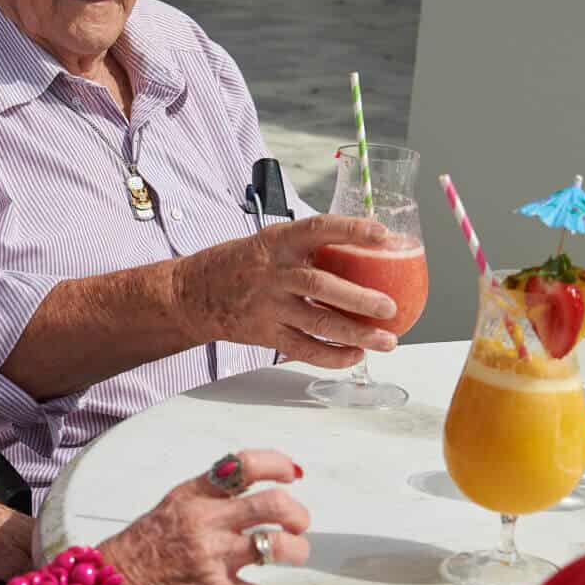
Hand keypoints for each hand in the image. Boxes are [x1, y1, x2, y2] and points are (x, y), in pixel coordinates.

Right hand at [98, 450, 308, 584]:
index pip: (245, 464)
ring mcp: (211, 554)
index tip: (292, 474)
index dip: (278, 464)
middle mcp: (206, 518)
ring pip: (274, 546)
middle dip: (297, 514)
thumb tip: (247, 493)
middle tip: (298, 523)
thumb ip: (208, 498)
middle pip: (272, 504)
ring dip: (295, 551)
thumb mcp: (173, 507)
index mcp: (195, 493)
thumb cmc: (139, 547)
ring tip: (293, 554)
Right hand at [175, 214, 398, 366]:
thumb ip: (308, 247)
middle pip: (322, 285)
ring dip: (356, 333)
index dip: (351, 230)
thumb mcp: (270, 242)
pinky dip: (333, 356)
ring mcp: (268, 306)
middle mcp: (274, 273)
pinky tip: (356, 355)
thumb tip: (364, 250)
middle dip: (360, 298)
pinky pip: (304, 349)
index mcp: (278, 242)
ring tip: (387, 340)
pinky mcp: (265, 333)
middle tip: (390, 305)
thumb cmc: (241, 264)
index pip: (319, 229)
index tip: (383, 234)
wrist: (194, 293)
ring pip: (318, 322)